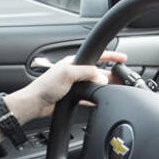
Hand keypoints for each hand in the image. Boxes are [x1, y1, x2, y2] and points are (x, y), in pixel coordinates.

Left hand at [7, 50, 127, 121]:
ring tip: (115, 89)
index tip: (123, 58)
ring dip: (104, 86)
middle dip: (111, 74)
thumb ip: (86, 72)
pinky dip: (96, 96)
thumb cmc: (45, 86)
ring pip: (94, 83)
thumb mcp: (68, 74)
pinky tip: (100, 99)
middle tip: (122, 78)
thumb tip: (101, 76)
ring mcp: (73, 84)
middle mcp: (74, 72)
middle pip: (98, 71)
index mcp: (74, 62)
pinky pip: (89, 95)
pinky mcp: (72, 95)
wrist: (35, 103)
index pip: (96, 55)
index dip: (111, 56)